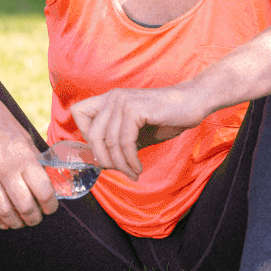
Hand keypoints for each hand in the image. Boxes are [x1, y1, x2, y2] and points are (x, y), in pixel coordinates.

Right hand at [0, 90, 56, 228]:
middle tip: (37, 218)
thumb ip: (34, 160)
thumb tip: (46, 180)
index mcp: (24, 157)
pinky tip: (2, 221)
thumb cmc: (0, 120)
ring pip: (4, 211)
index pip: (44, 192)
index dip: (50, 206)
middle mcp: (6, 169)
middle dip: (34, 218)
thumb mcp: (25, 137)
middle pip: (25, 207)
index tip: (51, 208)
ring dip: (15, 222)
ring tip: (21, 222)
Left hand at [70, 84, 206, 180]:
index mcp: (109, 99)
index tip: (103, 151)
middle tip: (119, 171)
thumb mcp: (135, 132)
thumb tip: (101, 163)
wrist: (192, 103)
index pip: (78, 112)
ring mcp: (123, 101)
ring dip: (121, 164)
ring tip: (132, 173)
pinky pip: (125, 142)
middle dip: (104, 159)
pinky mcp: (135, 109)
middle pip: (92, 134)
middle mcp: (112, 97)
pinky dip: (130, 160)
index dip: (86, 134)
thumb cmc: (165, 118)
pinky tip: (138, 167)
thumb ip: (117, 142)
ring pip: (110, 142)